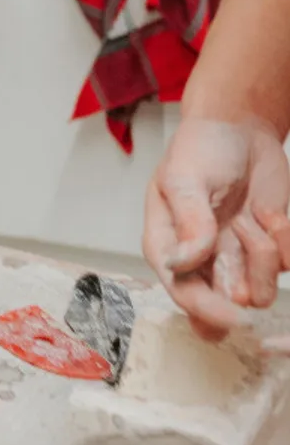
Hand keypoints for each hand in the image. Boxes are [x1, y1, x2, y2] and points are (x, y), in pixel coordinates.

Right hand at [142, 114, 289, 344]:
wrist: (240, 129)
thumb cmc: (200, 149)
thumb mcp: (185, 178)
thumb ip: (188, 221)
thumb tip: (181, 264)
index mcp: (167, 245)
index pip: (182, 293)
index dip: (208, 311)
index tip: (236, 315)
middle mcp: (199, 259)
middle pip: (222, 305)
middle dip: (243, 279)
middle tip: (245, 235)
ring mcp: (234, 256)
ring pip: (259, 290)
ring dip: (264, 256)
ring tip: (253, 219)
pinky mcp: (266, 248)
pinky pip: (287, 266)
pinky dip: (286, 242)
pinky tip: (272, 215)